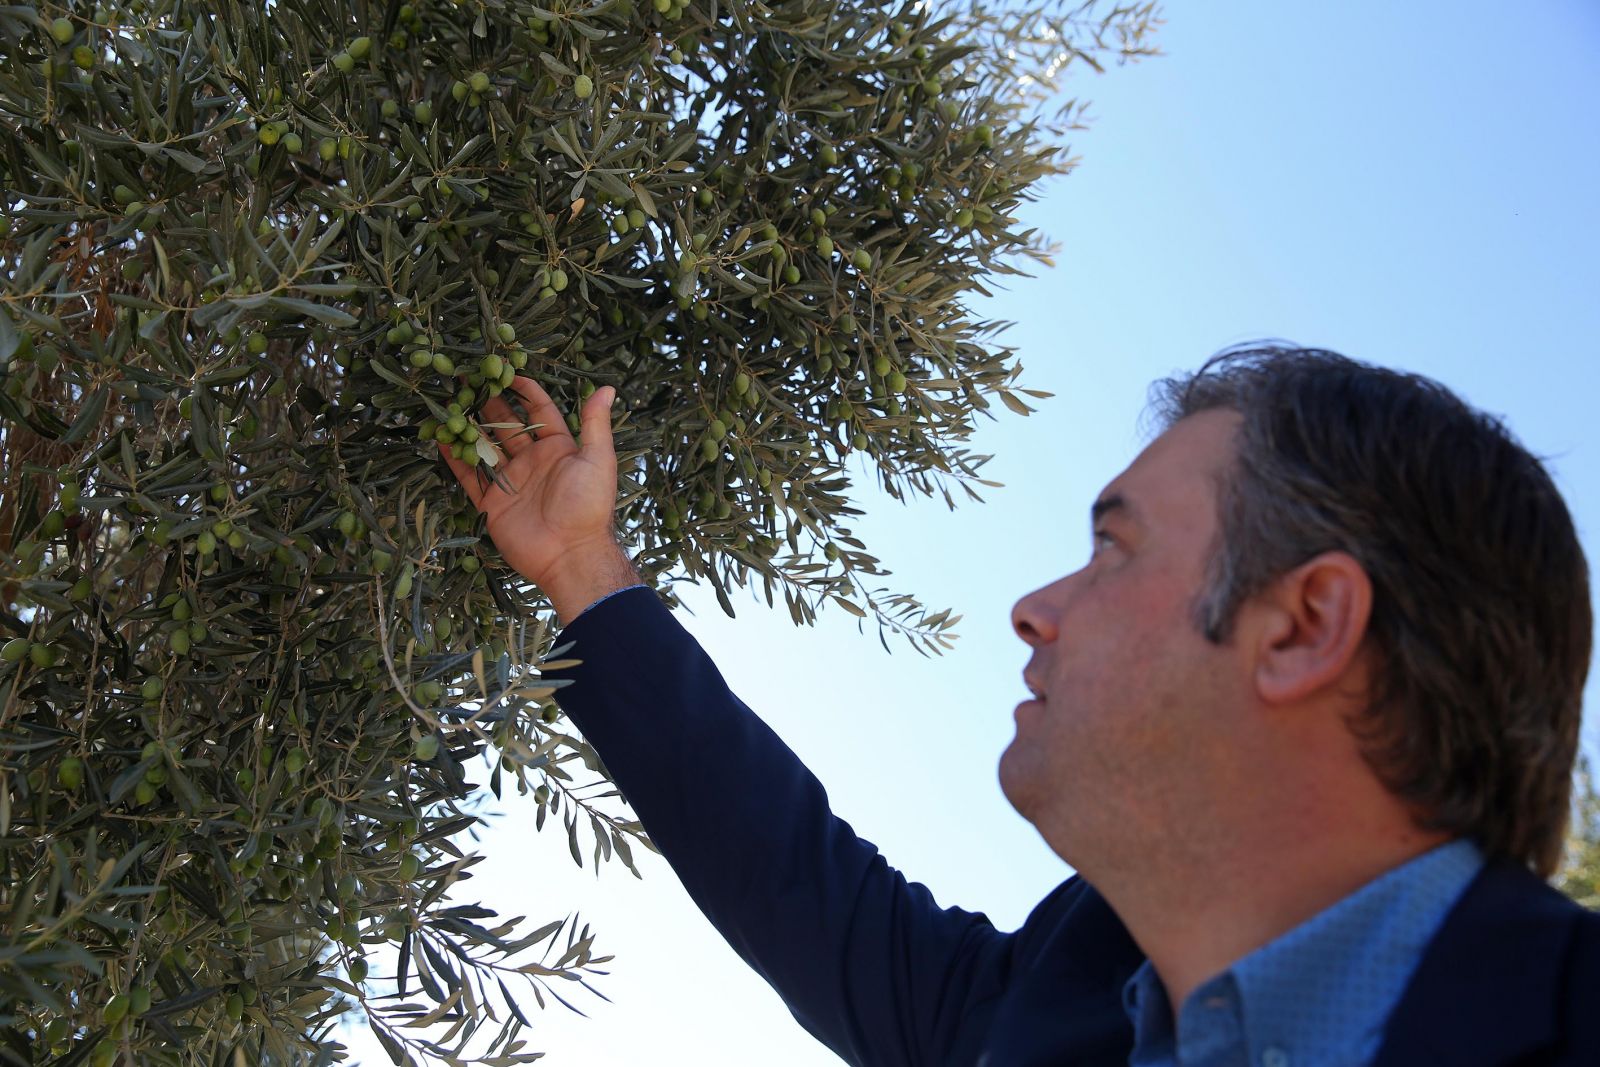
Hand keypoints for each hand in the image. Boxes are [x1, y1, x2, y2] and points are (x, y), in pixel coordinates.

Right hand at [436, 376, 619, 589]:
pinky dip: (456, 459)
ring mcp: (512, 481)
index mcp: (559, 448)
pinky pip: (471, 477)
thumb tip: (607, 387)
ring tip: (449, 402)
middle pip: (507, 425)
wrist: (570, 555)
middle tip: (468, 380)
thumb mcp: (597, 459)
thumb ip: (595, 423)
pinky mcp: (493, 503)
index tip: (506, 369)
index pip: (539, 410)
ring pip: (485, 447)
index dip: (524, 390)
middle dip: (489, 403)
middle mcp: (533, 461)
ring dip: (469, 427)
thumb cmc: (589, 506)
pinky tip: (441, 439)